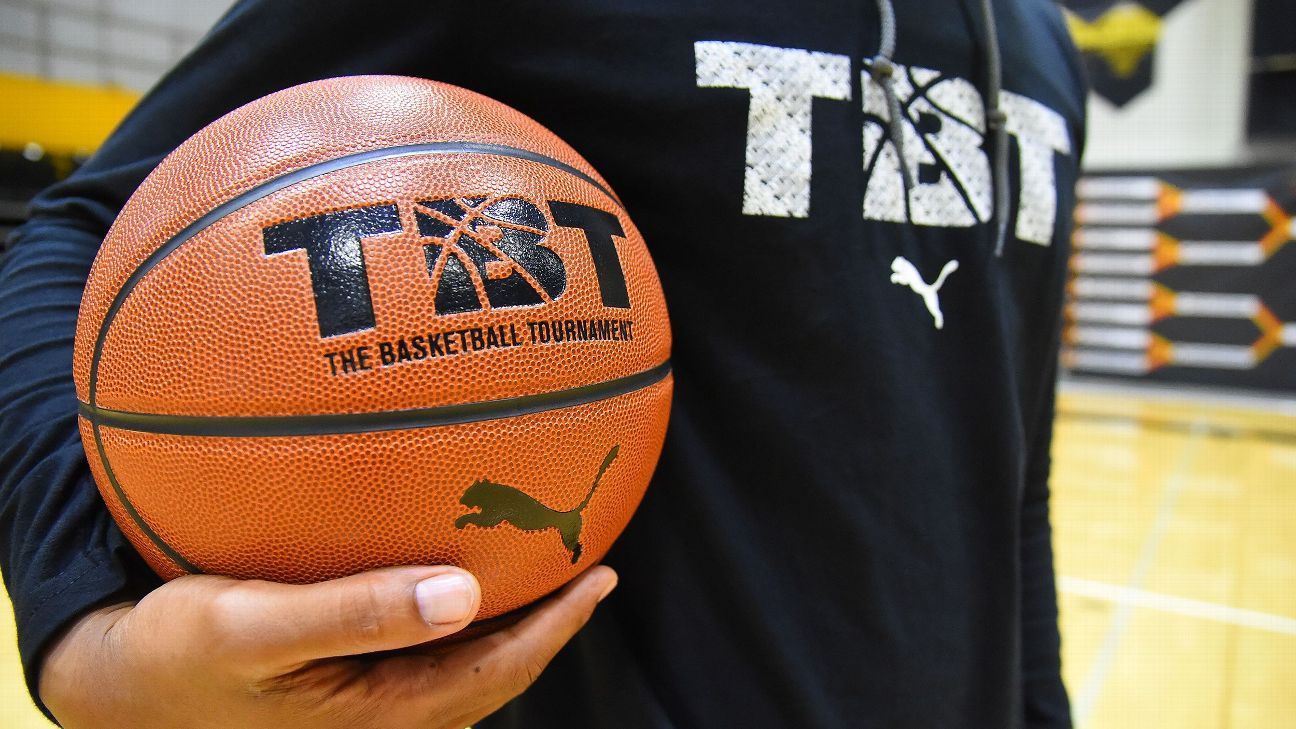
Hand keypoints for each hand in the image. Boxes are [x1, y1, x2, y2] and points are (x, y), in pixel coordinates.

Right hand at [39, 564, 615, 728]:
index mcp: (379, 716)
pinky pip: (430, 657)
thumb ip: (356, 612)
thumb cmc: (180, 653)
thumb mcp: (253, 627)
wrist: (123, 685)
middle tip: (588, 563)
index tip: (599, 574)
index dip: (557, 626)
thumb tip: (464, 592)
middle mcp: (386, 722)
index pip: (499, 671)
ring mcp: (369, 712)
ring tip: (542, 569)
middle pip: (496, 672)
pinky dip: (463, 620)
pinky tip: (460, 578)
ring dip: (512, 622)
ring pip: (467, 667)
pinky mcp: (348, 693)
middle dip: (549, 623)